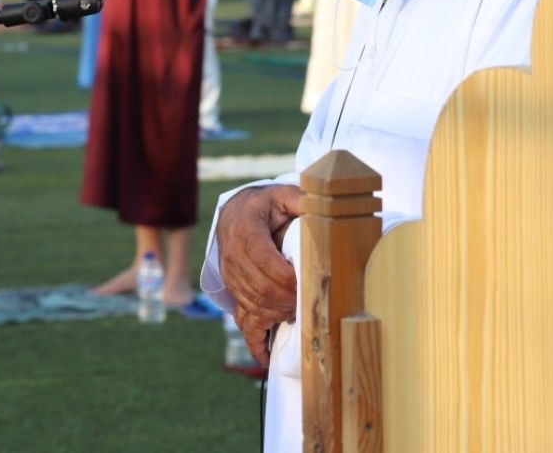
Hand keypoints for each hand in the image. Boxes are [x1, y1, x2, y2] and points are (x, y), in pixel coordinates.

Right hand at [216, 185, 303, 364]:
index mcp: (246, 231)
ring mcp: (231, 277)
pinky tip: (266, 356)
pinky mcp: (232, 292)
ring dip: (277, 315)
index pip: (265, 262)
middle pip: (259, 289)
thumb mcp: (281, 195)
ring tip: (298, 316)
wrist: (234, 214)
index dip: (286, 278)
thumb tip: (322, 203)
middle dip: (287, 301)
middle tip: (309, 305)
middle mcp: (233, 257)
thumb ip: (300, 199)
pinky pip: (240, 319)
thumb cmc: (264, 206)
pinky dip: (254, 339)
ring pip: (252, 306)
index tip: (307, 286)